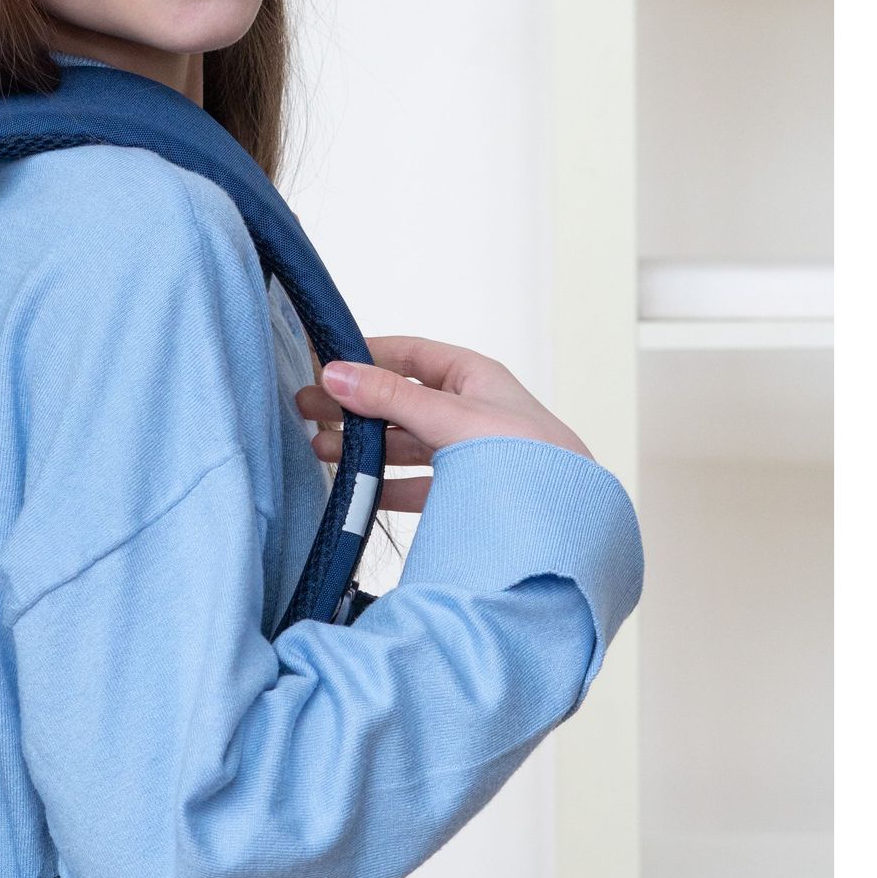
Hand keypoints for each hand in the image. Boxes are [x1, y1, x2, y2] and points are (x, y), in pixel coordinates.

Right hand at [293, 334, 593, 511]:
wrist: (568, 523)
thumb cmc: (527, 456)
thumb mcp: (450, 416)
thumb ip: (390, 398)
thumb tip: (335, 374)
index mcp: (474, 378)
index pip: (410, 355)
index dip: (368, 355)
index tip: (325, 364)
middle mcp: (470, 412)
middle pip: (400, 400)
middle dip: (355, 405)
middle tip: (307, 410)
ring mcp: (467, 454)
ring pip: (404, 443)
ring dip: (363, 446)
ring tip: (320, 450)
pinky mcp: (466, 494)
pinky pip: (415, 484)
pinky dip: (384, 485)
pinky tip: (356, 490)